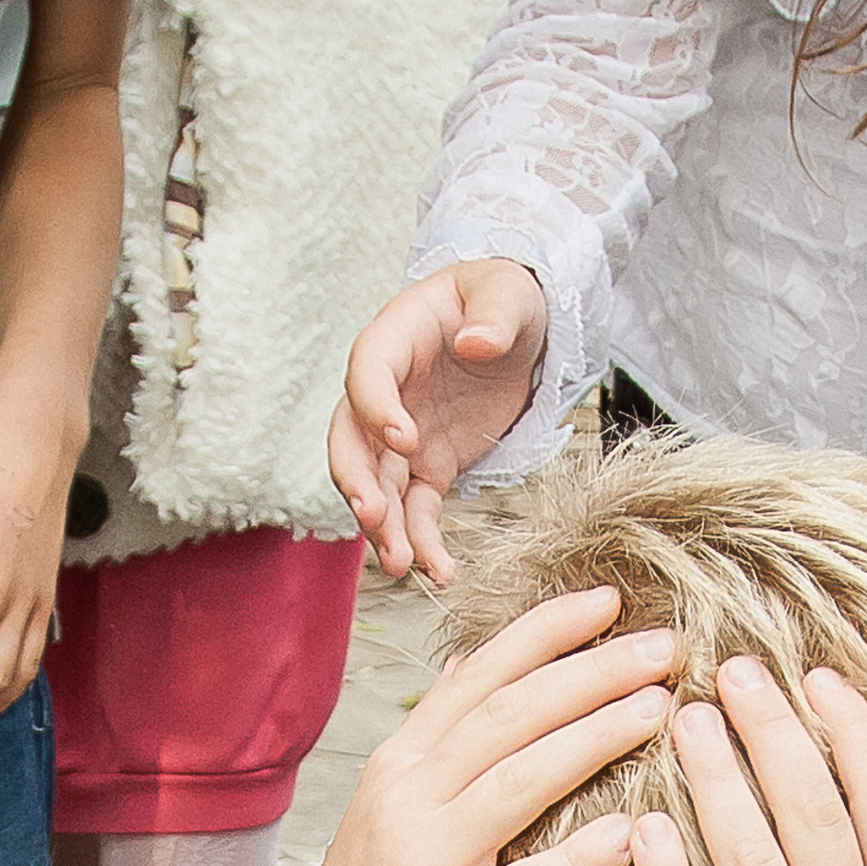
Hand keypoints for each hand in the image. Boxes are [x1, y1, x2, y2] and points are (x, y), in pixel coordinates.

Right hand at [254, 588, 669, 865]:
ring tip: (660, 710)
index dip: (548, 632)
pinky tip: (629, 835)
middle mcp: (409, 798)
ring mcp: (424, 863)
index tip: (611, 600)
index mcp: (402, 763)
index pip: (482, 676)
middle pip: (511, 714)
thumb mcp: (388, 807)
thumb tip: (477, 666)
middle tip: (665, 644)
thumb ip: (438, 740)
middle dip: (592, 671)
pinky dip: (575, 860)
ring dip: (594, 739)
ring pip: (518, 781)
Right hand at [329, 261, 547, 584]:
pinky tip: (440, 572)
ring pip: (377, 486)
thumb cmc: (503, 299)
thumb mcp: (508, 293)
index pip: (367, 373)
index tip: (403, 439)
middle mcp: (386, 393)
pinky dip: (424, 542)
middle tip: (372, 516)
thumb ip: (494, 314)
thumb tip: (477, 343)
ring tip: (401, 565)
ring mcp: (402, 436)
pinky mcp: (426, 467)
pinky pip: (416, 510)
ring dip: (384, 528)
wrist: (514, 329)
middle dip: (357, 481)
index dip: (376, 407)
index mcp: (395, 338)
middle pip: (351, 440)